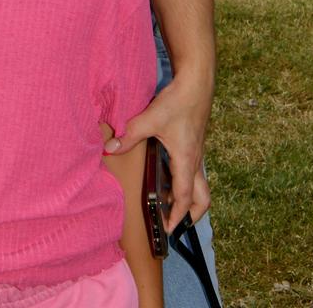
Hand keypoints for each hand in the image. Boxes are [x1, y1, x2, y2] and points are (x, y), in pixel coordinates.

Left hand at [105, 74, 211, 230]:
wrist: (196, 82)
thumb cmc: (178, 102)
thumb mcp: (150, 119)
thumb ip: (130, 135)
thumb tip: (110, 148)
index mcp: (187, 161)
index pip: (185, 197)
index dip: (177, 216)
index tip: (169, 230)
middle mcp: (196, 160)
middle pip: (202, 198)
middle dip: (191, 214)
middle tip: (175, 222)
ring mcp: (197, 151)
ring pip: (199, 184)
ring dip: (187, 196)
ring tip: (166, 199)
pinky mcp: (195, 142)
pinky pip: (194, 169)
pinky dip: (184, 179)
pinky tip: (167, 171)